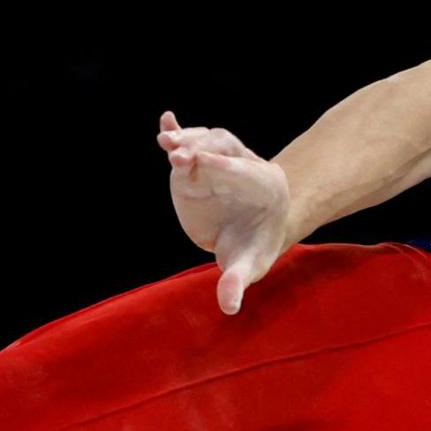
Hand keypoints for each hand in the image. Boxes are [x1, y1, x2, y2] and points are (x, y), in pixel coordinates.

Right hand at [157, 110, 294, 314]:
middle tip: (179, 157)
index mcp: (265, 186)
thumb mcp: (248, 265)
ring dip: (188, 139)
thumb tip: (229, 307)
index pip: (243, 171)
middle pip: (225, 148)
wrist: (253, 227)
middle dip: (203, 148)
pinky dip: (177, 131)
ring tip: (167, 143)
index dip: (222, 166)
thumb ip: (238, 281)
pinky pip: (190, 142)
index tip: (201, 163)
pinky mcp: (197, 162)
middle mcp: (242, 166)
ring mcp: (218, 160)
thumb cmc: (254, 247)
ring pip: (207, 140)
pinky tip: (165, 123)